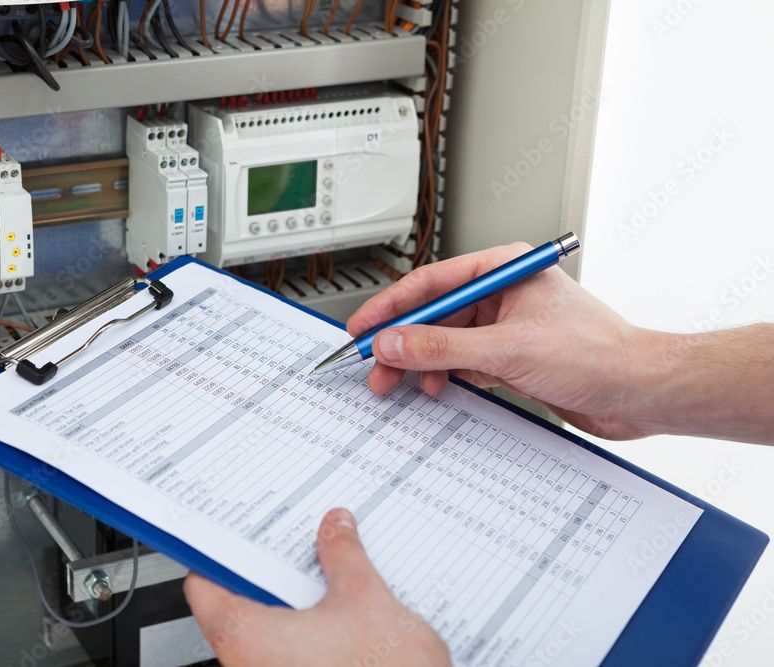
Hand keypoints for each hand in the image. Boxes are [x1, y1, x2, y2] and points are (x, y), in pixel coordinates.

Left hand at [184, 509, 450, 666]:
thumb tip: (336, 529)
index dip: (222, 556)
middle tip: (297, 550)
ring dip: (293, 610)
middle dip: (272, 578)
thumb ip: (345, 558)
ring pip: (266, 638)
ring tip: (326, 582)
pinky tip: (339, 624)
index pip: (204, 587)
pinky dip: (306, 640)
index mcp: (246, 637)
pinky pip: (287, 660)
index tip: (243, 539)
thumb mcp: (366, 600)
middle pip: (238, 609)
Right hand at [347, 243, 659, 439]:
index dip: (390, 307)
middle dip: (402, 342)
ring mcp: (507, 326)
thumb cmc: (600, 354)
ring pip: (446, 342)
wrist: (642, 393)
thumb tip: (394, 342)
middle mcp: (503, 293)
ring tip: (401, 385)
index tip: (361, 328)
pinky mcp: (513, 357)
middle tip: (373, 366)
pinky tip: (438, 389)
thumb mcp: (507, 349)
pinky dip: (447, 376)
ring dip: (423, 364)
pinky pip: (464, 363)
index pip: (431, 283)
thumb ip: (443, 346)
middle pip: (434, 314)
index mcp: (504, 269)